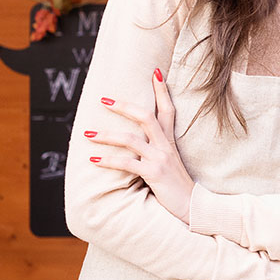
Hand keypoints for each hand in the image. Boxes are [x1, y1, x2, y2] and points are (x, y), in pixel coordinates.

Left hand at [87, 68, 193, 222]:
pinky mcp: (154, 174)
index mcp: (170, 141)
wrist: (193, 207)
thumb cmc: (176, 186)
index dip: (162, 90)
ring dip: (106, 136)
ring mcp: (160, 159)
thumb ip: (157, 149)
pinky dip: (108, 161)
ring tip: (87, 134)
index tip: (155, 72)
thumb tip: (136, 141)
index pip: (168, 110)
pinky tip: (94, 160)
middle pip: (146, 116)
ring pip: (130, 139)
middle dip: (124, 106)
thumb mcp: (170, 163)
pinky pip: (127, 164)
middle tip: (103, 100)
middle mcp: (166, 146)